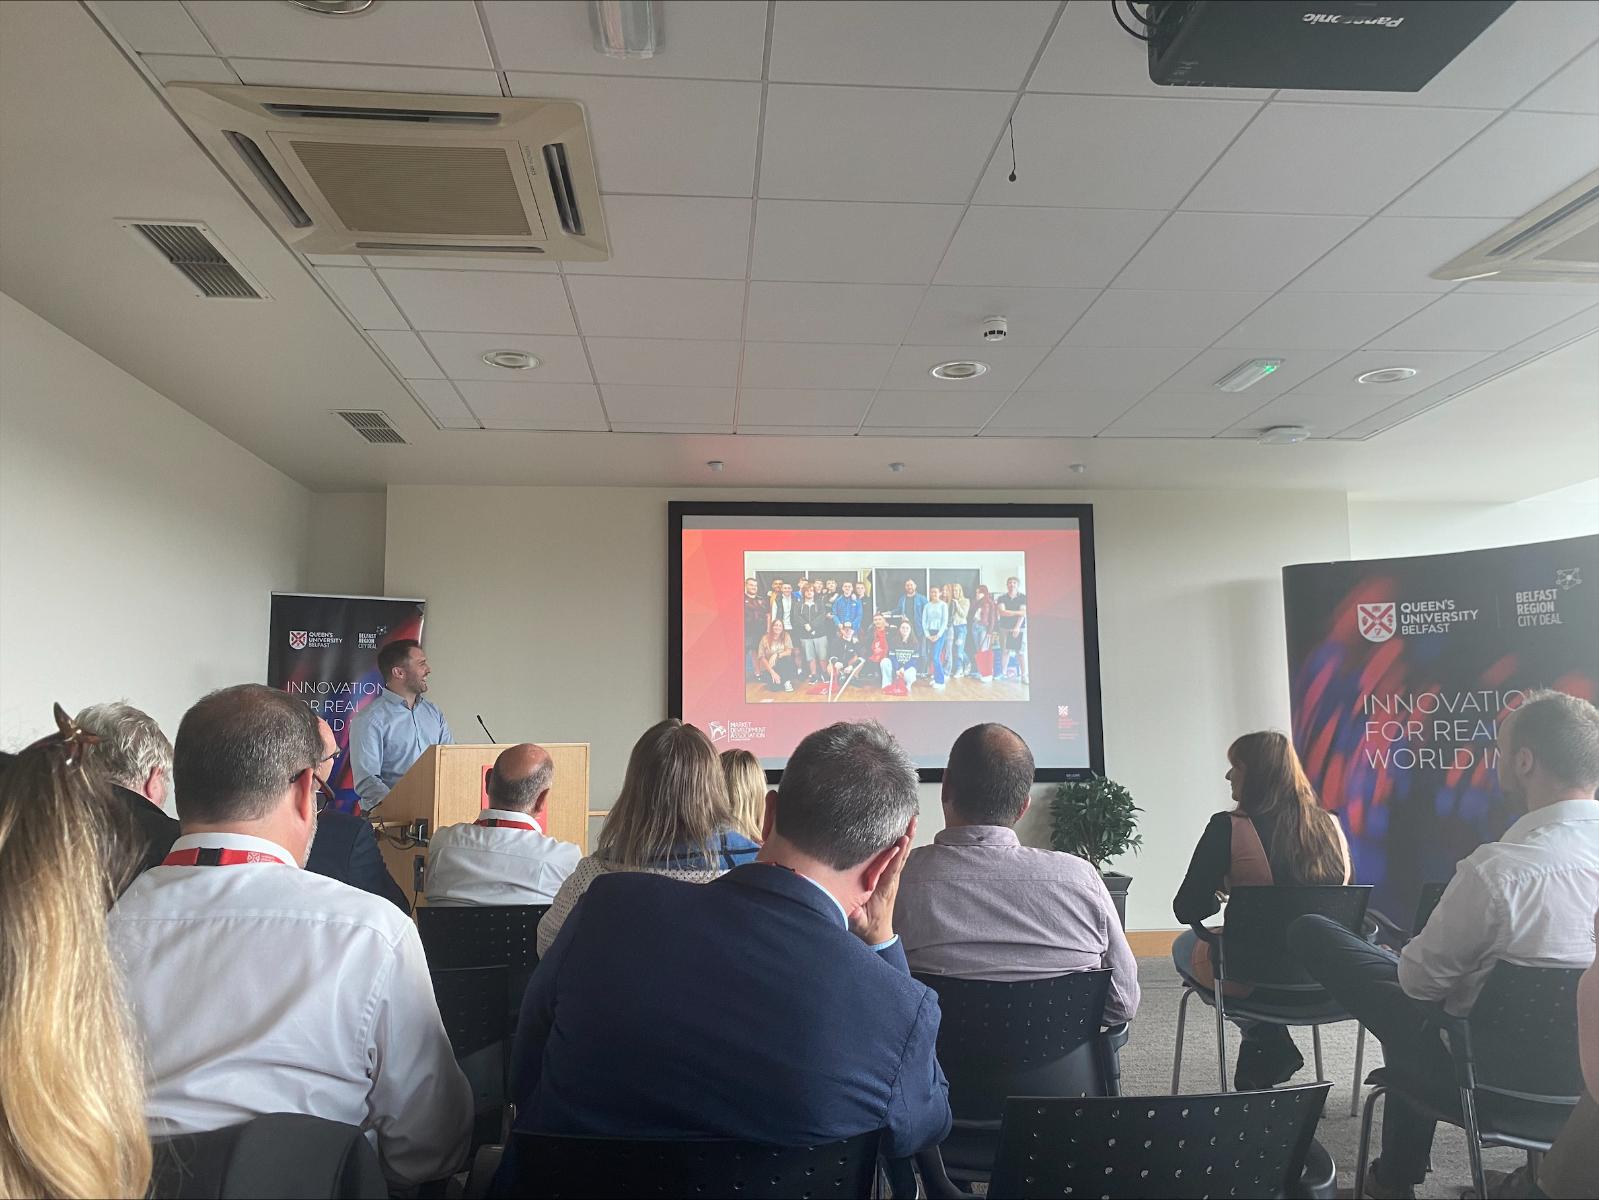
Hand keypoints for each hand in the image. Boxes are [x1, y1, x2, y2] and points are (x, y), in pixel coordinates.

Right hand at [849, 817, 915, 944]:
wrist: (879, 934)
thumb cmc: (868, 926)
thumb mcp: (860, 923)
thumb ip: (856, 917)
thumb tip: (852, 909)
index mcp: (884, 889)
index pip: (892, 869)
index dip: (896, 855)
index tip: (901, 841)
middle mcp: (891, 881)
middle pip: (901, 856)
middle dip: (907, 838)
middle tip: (912, 820)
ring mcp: (892, 878)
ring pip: (901, 855)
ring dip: (907, 837)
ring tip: (912, 820)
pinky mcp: (889, 876)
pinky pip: (897, 858)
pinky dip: (901, 844)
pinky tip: (903, 831)